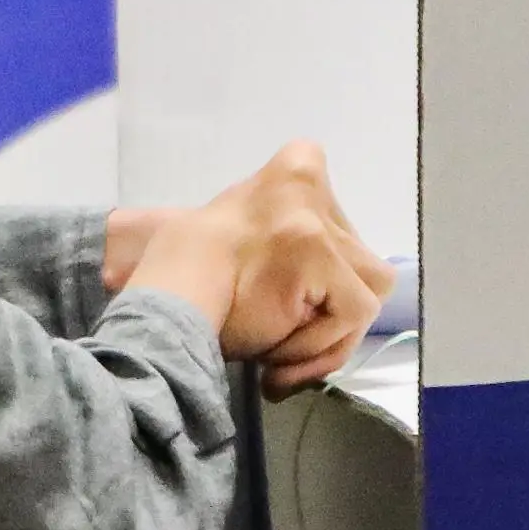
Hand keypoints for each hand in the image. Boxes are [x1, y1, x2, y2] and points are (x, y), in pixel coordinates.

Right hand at [108, 141, 392, 396]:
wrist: (162, 296)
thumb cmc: (195, 276)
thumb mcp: (249, 232)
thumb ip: (291, 236)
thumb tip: (332, 286)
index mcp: (294, 169)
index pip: (343, 218)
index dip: (328, 267)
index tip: (294, 290)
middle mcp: (310, 187)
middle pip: (359, 266)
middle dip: (329, 313)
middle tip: (285, 337)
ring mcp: (317, 221)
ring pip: (365, 292)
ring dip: (326, 336)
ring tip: (279, 352)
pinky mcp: (322, 255)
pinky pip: (353, 314)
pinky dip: (319, 348)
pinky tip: (276, 360)